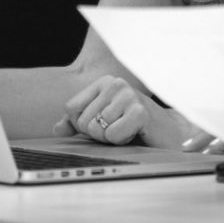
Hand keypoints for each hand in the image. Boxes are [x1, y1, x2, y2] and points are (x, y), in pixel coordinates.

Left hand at [53, 75, 220, 150]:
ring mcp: (129, 94)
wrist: (166, 135)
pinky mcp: (139, 111)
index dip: (83, 125)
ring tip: (129, 130)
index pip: (71, 109)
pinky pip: (112, 135)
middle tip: (120, 129)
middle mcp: (116, 83)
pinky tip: (136, 134)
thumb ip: (77, 124)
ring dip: (111, 138)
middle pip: (83, 121)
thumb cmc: (132, 128)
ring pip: (96, 129)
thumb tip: (57, 128)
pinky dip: (121, 140)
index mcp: (104, 82)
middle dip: (98, 134)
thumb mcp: (101, 124)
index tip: (105, 123)